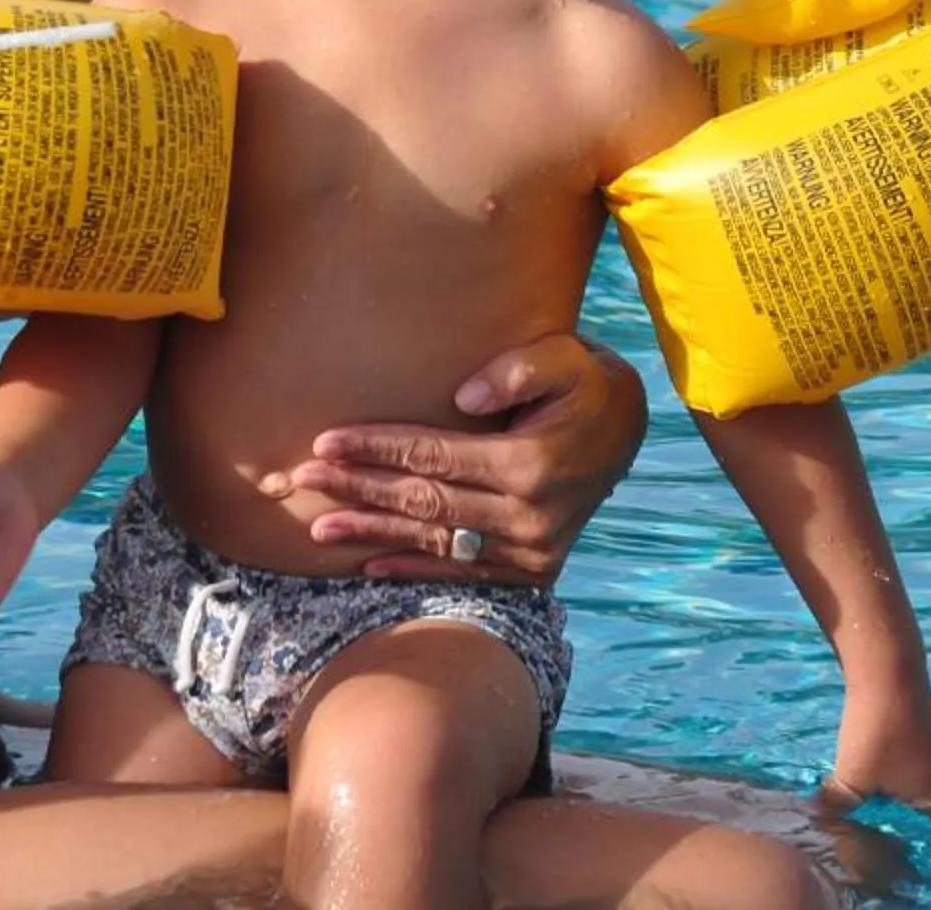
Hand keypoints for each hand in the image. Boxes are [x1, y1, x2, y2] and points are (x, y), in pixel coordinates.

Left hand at [277, 333, 648, 584]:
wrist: (627, 430)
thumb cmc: (583, 383)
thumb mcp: (564, 358)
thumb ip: (517, 370)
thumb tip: (463, 398)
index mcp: (530, 464)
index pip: (434, 456)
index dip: (376, 448)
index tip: (326, 441)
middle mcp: (528, 515)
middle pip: (423, 502)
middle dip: (358, 489)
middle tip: (303, 480)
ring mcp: (531, 549)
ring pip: (435, 542)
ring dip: (373, 534)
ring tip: (318, 528)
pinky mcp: (533, 568)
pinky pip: (463, 572)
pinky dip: (414, 569)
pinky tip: (370, 565)